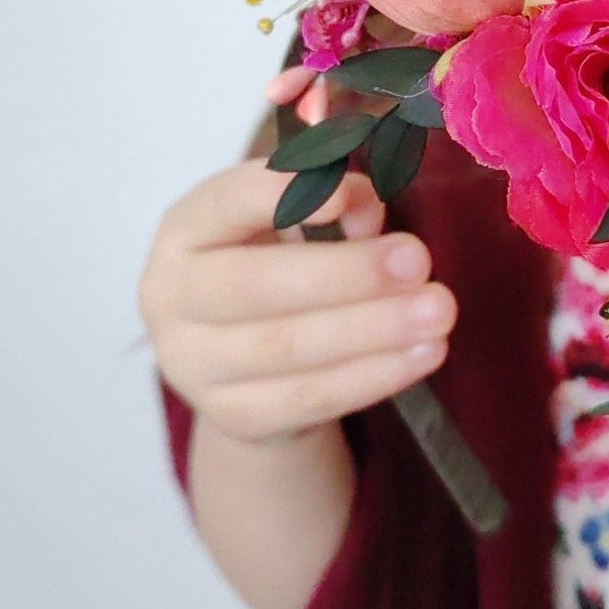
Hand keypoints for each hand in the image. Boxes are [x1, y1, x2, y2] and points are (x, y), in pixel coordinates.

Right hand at [137, 155, 455, 443]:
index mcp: (186, 228)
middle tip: (418, 261)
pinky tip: (423, 354)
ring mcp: (193, 365)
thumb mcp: (296, 222)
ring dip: (372, 329)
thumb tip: (368, 208)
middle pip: (256, 285)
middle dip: (345, 273)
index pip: (226, 202)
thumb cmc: (277, 267)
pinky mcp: (232, 416)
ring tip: (437, 312)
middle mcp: (171, 296)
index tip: (351, 192)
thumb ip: (335, 200)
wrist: (243, 366)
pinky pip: (309, 398)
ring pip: (287, 348)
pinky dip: (373, 376)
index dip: (283, 195)